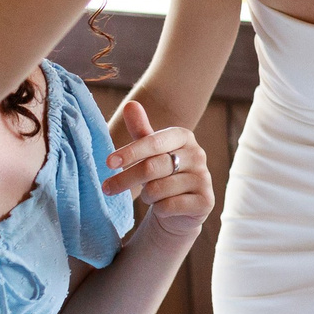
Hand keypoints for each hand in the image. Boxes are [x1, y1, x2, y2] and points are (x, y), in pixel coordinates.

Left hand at [102, 99, 212, 237]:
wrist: (180, 208)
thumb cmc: (161, 174)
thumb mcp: (150, 152)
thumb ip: (140, 129)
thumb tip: (131, 104)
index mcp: (184, 136)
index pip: (153, 142)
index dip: (130, 152)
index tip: (108, 163)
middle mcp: (198, 155)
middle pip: (152, 167)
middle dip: (125, 179)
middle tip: (106, 188)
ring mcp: (204, 179)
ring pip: (158, 190)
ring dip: (147, 196)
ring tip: (150, 196)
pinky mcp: (206, 202)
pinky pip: (169, 206)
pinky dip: (159, 209)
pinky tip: (163, 207)